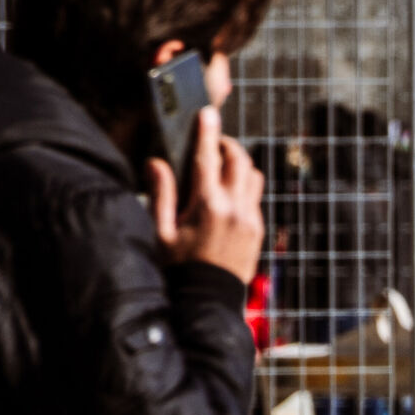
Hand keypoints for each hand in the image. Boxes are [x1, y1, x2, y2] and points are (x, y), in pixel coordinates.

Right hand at [152, 107, 264, 282]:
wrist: (208, 301)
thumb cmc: (179, 268)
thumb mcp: (160, 232)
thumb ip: (160, 193)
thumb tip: (156, 162)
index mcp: (208, 206)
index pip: (208, 158)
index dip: (207, 132)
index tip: (207, 113)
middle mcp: (235, 209)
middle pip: (239, 161)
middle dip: (226, 145)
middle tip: (211, 142)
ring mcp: (251, 220)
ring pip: (253, 176)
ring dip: (239, 164)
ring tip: (219, 165)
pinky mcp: (258, 231)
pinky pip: (255, 197)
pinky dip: (243, 185)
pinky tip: (226, 191)